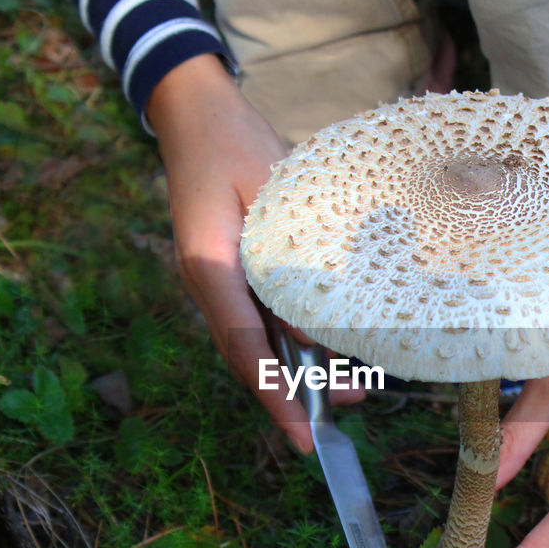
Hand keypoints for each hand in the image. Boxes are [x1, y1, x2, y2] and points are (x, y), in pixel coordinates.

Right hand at [147, 55, 362, 452]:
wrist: (196, 112)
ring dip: (301, 367)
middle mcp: (209, 282)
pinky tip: (331, 347)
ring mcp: (217, 277)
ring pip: (259, 339)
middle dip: (294, 392)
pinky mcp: (231, 268)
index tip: (301, 435)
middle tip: (344, 415)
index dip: (274, 395)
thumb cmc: (233, 141)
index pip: (244, 347)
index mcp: (210, 266)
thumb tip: (316, 330)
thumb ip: (290, 263)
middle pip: (251, 355)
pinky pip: (262, 315)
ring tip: (352, 390)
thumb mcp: (270, 195)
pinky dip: (295, 337)